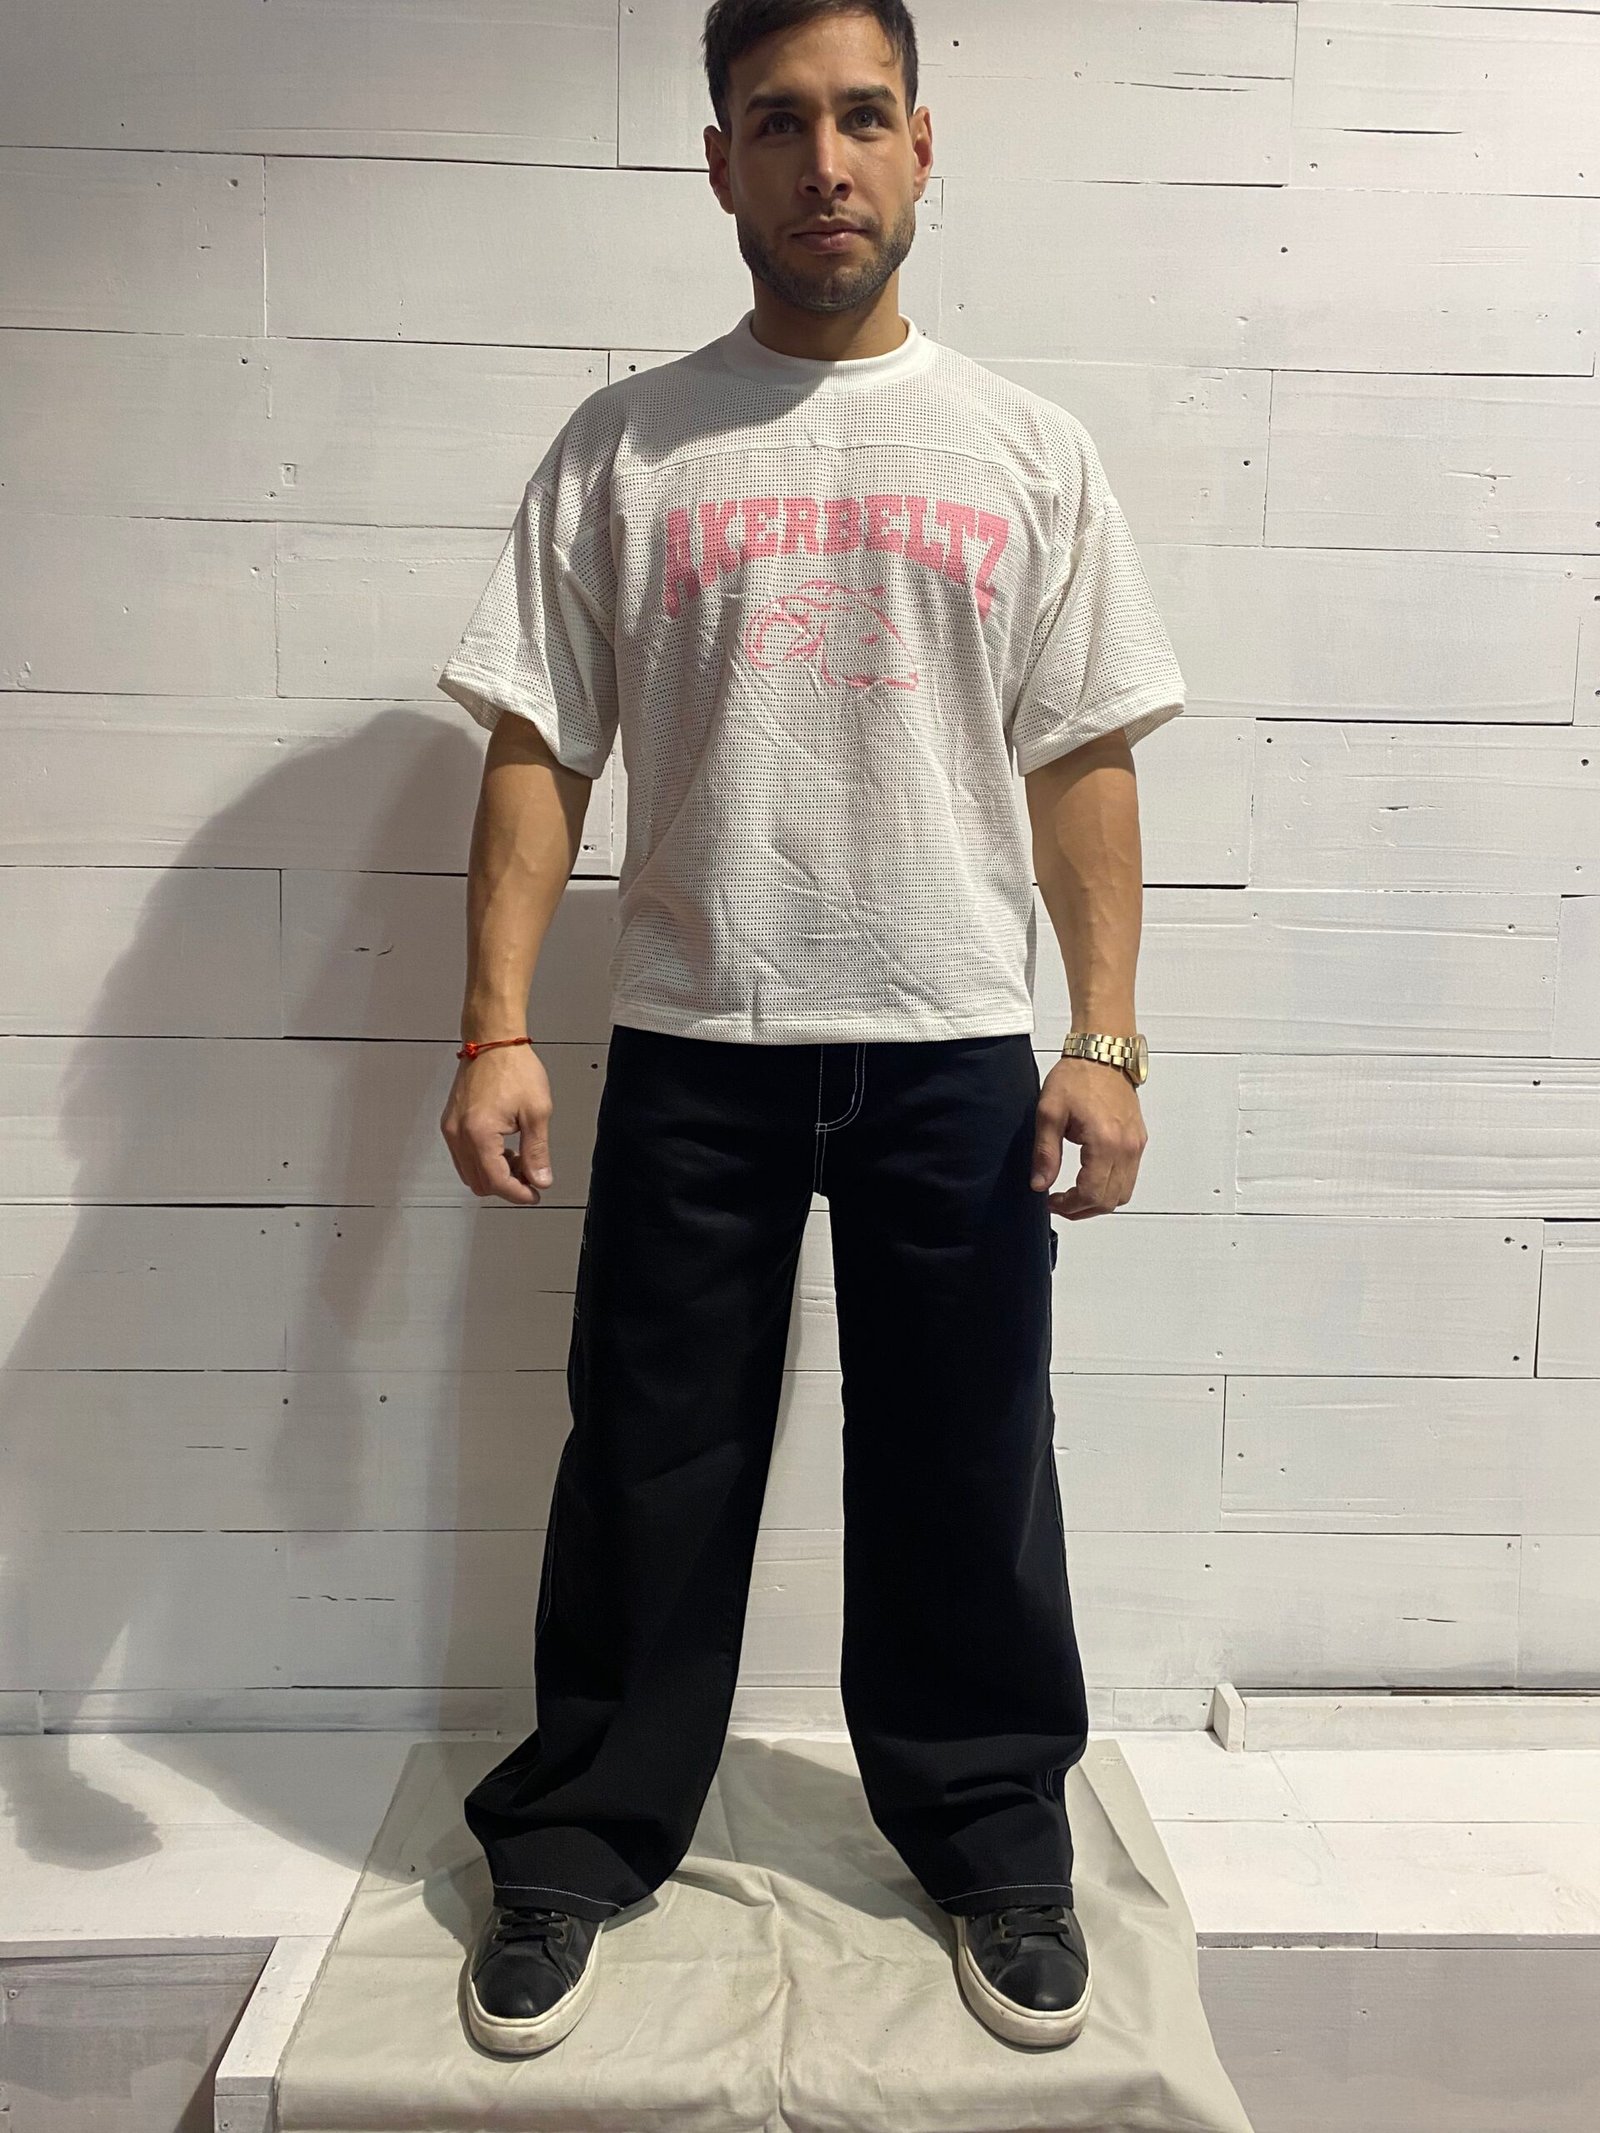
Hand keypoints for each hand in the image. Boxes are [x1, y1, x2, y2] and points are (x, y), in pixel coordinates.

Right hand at [440, 1045, 554, 1204]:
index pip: (496, 1181)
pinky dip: (483, 1161)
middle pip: (479, 1183)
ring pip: (469, 1172)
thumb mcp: (536, 1112)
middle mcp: (458, 1134)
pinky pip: (463, 1156)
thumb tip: (540, 1179)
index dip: (518, 1194)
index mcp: (479, 1133)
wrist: (493, 1040)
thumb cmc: (513, 1067)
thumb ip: (537, 1151)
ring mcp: (451, 1128)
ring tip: (519, 1159)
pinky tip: (503, 1148)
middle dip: (506, 1186)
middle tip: (531, 1177)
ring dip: (494, 1175)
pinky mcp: (450, 1122)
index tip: (534, 1194)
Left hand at [1030, 1057, 1146, 1219]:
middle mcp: (1126, 1147)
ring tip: (1074, 1195)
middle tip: (1060, 1203)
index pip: (1092, 1194)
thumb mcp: (1049, 1112)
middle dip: (1083, 1209)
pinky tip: (1090, 1179)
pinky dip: (1111, 1187)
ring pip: (1123, 1193)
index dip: (1070, 1206)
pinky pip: (1129, 1177)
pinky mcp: (1138, 1140)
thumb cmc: (1078, 1076)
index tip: (1052, 1201)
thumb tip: (1040, 1183)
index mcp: (1105, 1142)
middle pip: (1110, 1200)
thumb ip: (1045, 1152)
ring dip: (1099, 1201)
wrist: (1103, 1052)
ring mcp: (1136, 1145)